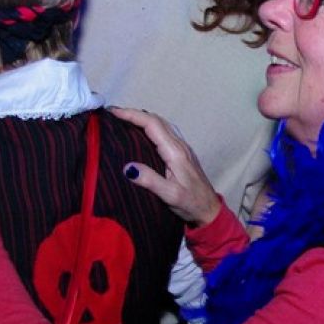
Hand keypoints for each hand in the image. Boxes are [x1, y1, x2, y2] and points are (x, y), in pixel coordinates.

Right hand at [111, 107, 221, 225]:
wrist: (209, 210)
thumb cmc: (191, 203)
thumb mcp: (170, 195)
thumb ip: (150, 181)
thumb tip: (127, 168)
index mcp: (175, 152)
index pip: (152, 124)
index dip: (132, 115)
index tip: (113, 112)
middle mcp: (179, 145)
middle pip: (156, 120)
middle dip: (134, 113)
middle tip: (113, 114)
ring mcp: (182, 148)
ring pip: (161, 125)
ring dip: (142, 119)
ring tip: (123, 120)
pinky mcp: (181, 154)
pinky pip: (164, 133)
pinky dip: (150, 127)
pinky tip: (140, 134)